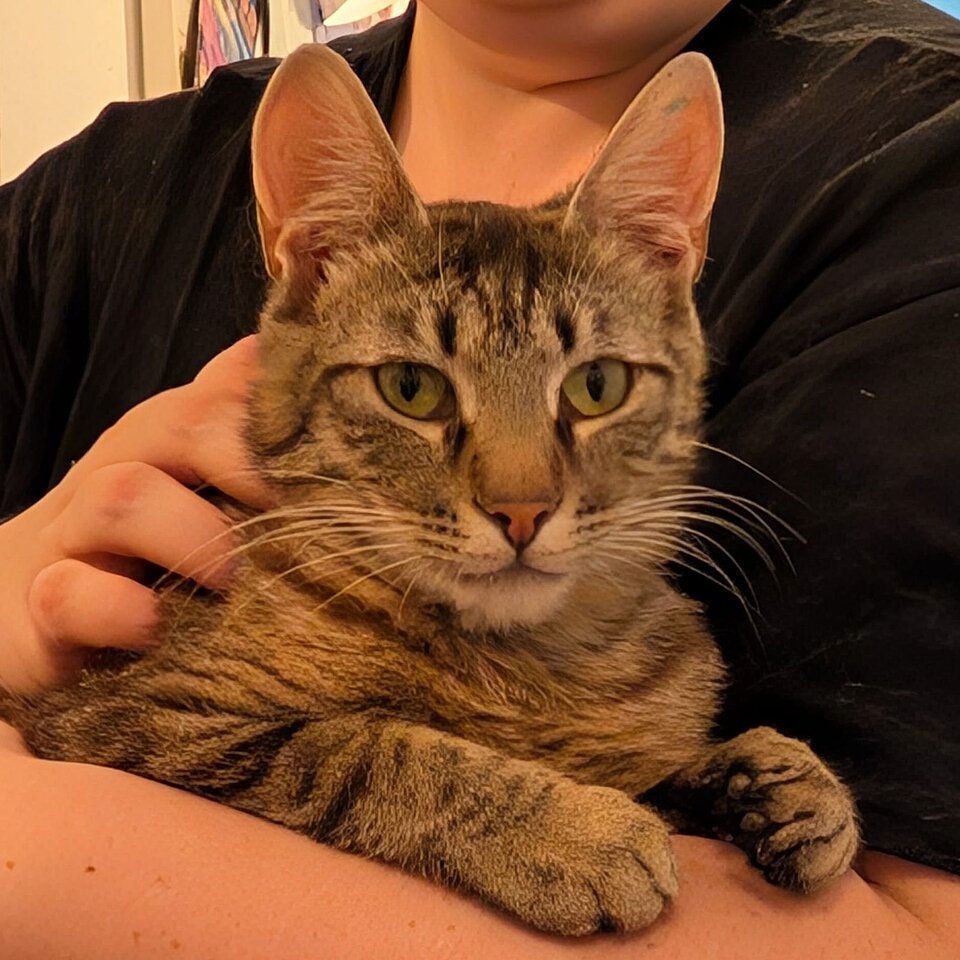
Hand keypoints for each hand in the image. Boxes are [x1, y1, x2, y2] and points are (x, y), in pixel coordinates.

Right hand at [0, 336, 271, 695]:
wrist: (21, 622)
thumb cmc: (136, 559)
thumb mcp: (199, 502)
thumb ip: (240, 445)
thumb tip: (292, 382)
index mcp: (161, 451)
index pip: (215, 396)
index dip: (269, 404)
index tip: (331, 436)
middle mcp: (115, 478)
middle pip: (168, 424)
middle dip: (237, 453)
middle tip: (290, 504)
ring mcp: (71, 542)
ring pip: (117, 497)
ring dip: (189, 532)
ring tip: (232, 577)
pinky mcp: (42, 614)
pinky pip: (67, 594)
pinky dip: (117, 608)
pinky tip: (153, 625)